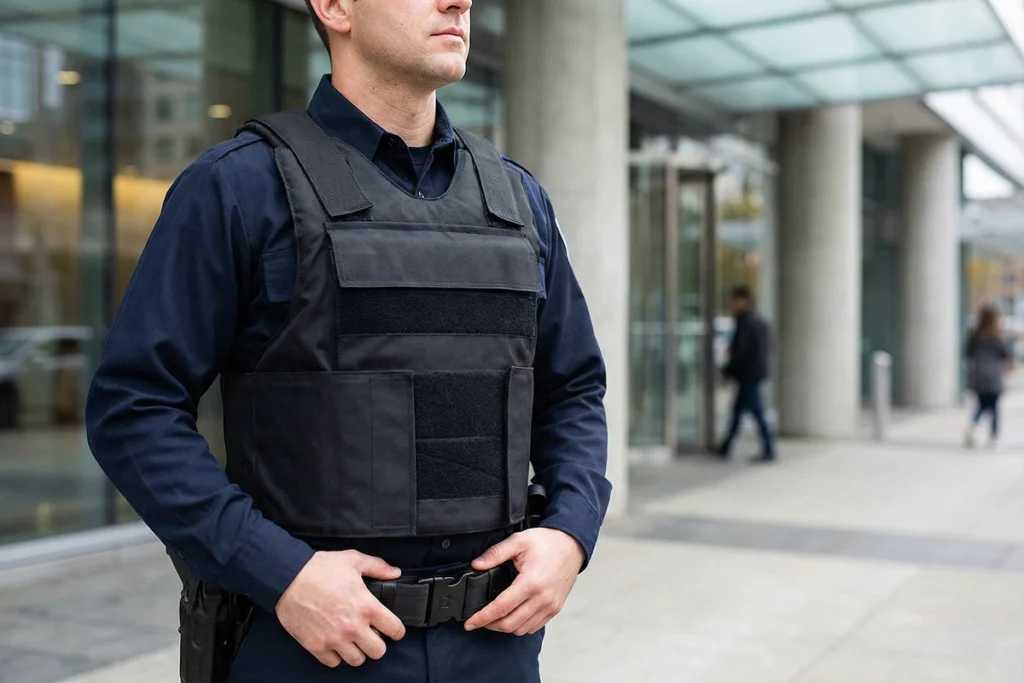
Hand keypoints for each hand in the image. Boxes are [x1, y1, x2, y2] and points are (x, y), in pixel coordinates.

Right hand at [275, 550, 405, 667]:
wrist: (287, 578)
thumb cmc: (319, 568)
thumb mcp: (353, 560)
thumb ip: (377, 567)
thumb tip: (395, 573)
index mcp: (366, 606)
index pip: (395, 629)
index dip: (397, 630)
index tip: (393, 629)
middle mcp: (353, 627)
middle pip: (378, 652)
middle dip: (378, 644)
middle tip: (371, 635)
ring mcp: (334, 639)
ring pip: (357, 660)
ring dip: (357, 651)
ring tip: (352, 640)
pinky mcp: (316, 646)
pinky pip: (334, 663)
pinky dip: (336, 655)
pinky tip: (335, 643)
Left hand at [463, 528, 584, 635]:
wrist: (572, 545)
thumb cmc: (548, 542)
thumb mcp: (518, 541)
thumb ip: (495, 553)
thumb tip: (476, 564)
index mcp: (531, 582)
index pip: (501, 608)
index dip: (482, 618)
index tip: (470, 623)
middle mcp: (542, 598)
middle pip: (510, 624)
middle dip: (490, 625)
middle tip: (478, 620)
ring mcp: (550, 606)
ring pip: (522, 629)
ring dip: (505, 627)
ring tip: (494, 618)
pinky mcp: (555, 609)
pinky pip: (534, 627)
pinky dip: (520, 626)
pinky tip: (512, 616)